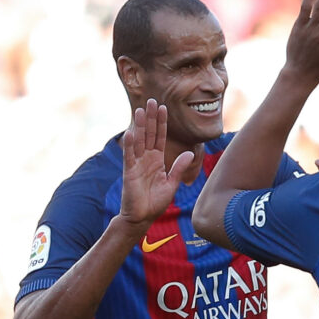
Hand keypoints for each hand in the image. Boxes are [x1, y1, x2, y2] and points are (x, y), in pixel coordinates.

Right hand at [119, 99, 196, 228]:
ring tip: (141, 110)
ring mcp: (137, 164)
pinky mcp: (129, 172)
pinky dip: (130, 145)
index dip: (161, 123)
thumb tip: (190, 152)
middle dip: (150, 118)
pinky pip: (129, 156)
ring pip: (138, 141)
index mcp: (157, 160)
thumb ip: (179, 168)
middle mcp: (146, 159)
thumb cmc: (155, 202)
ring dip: (140, 126)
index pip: (160, 137)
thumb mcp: (172, 183)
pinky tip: (131, 132)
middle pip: (149, 134)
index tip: (163, 107)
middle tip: (151, 100)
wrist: (142, 218)